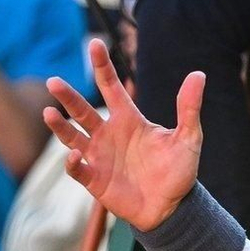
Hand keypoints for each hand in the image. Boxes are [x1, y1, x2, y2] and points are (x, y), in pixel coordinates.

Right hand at [42, 38, 203, 232]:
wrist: (174, 207)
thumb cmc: (179, 171)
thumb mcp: (188, 138)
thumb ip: (189, 107)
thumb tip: (199, 74)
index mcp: (129, 120)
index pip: (112, 87)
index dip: (103, 67)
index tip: (95, 43)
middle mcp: (109, 134)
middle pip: (83, 110)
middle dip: (68, 97)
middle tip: (54, 82)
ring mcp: (99, 156)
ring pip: (72, 136)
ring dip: (60, 125)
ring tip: (50, 113)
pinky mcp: (94, 178)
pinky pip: (77, 168)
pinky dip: (73, 162)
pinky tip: (75, 155)